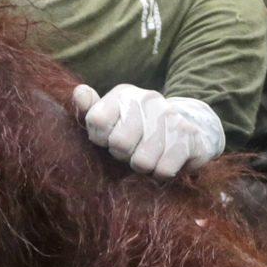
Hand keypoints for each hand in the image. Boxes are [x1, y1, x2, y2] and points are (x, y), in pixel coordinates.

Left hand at [71, 84, 224, 180]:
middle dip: (123, 155)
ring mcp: (169, 115)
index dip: (100, 139)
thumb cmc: (138, 129)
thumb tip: (79, 93)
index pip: (97, 120)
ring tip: (148, 156)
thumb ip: (91, 110)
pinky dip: (160, 173)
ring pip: (142, 160)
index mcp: (123, 94)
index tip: (108, 140)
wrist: (184, 133)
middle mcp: (147, 99)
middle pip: (119, 143)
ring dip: (143, 167)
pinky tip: (163, 161)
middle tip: (131, 151)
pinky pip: (164, 168)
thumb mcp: (112, 118)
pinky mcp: (187, 134)